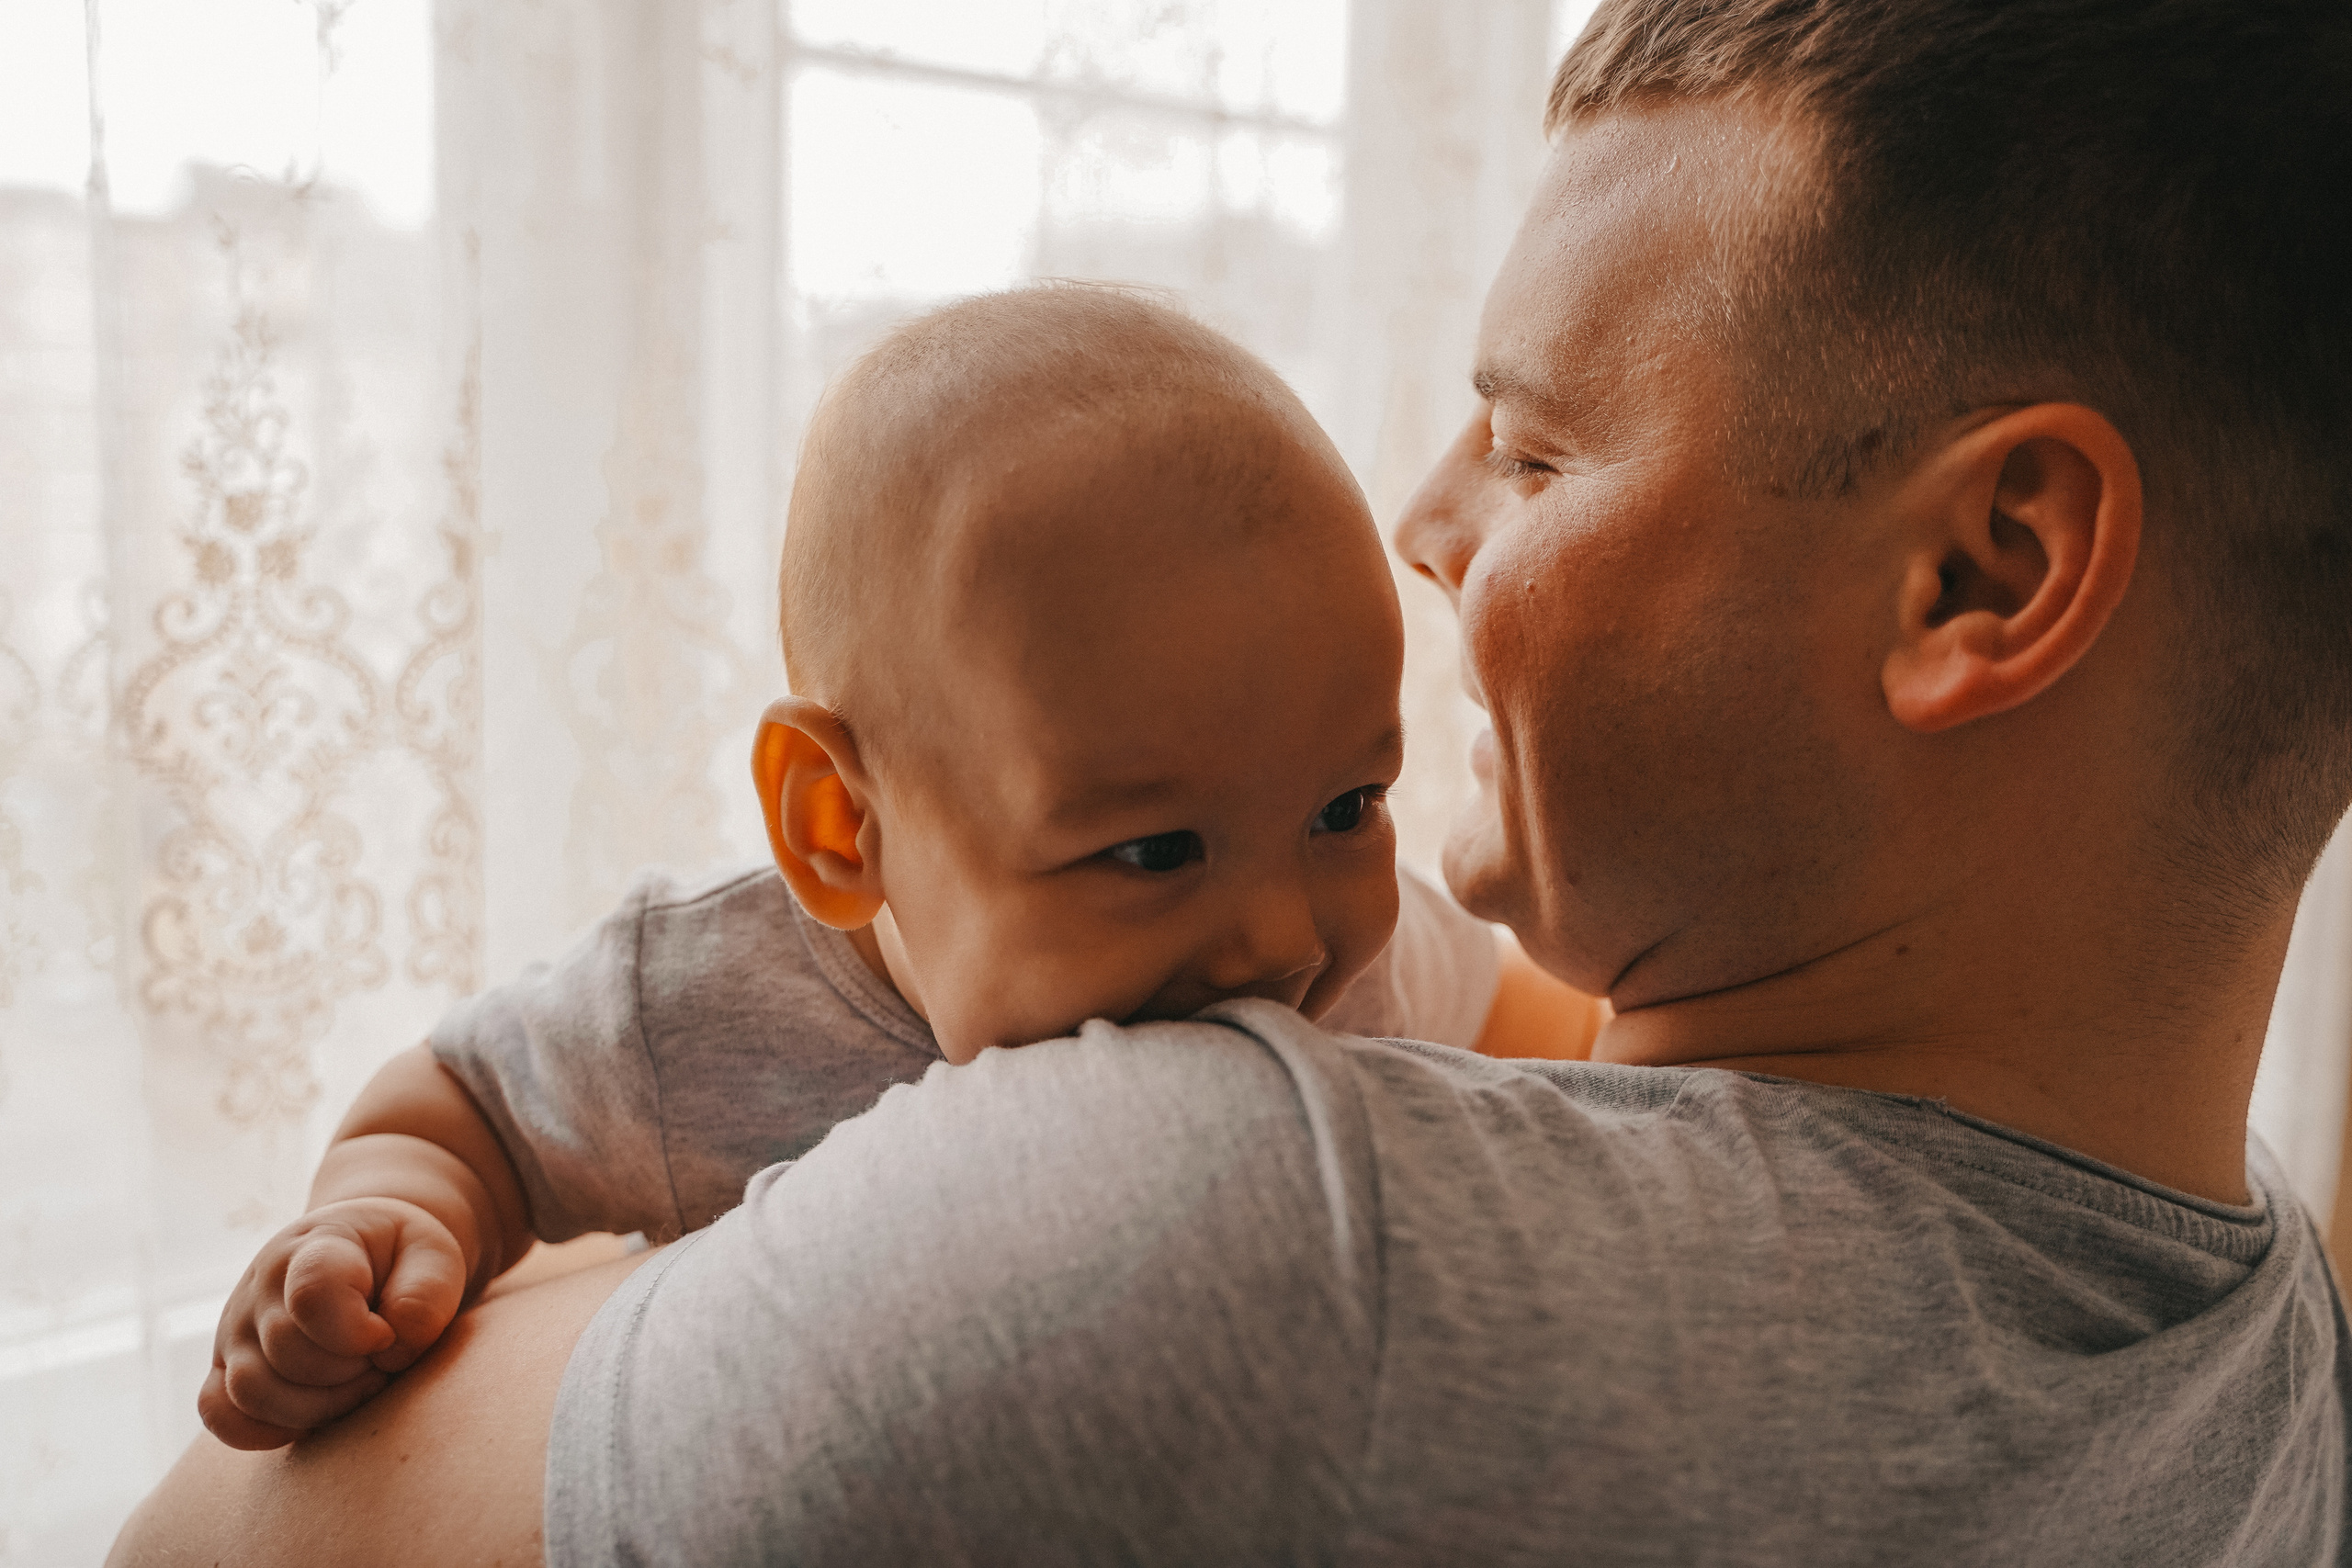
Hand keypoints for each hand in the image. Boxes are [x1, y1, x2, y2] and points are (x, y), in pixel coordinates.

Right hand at [198, 1197, 469, 1450]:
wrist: (366, 1253)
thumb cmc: (402, 1259)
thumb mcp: (434, 1258)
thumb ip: (424, 1297)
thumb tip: (389, 1352)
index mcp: (316, 1248)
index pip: (311, 1295)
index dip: (356, 1332)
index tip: (385, 1335)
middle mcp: (261, 1287)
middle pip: (288, 1354)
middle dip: (349, 1374)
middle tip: (382, 1363)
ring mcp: (237, 1329)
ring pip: (251, 1392)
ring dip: (316, 1407)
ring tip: (356, 1385)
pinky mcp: (226, 1367)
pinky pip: (222, 1416)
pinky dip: (266, 1430)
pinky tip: (314, 1416)